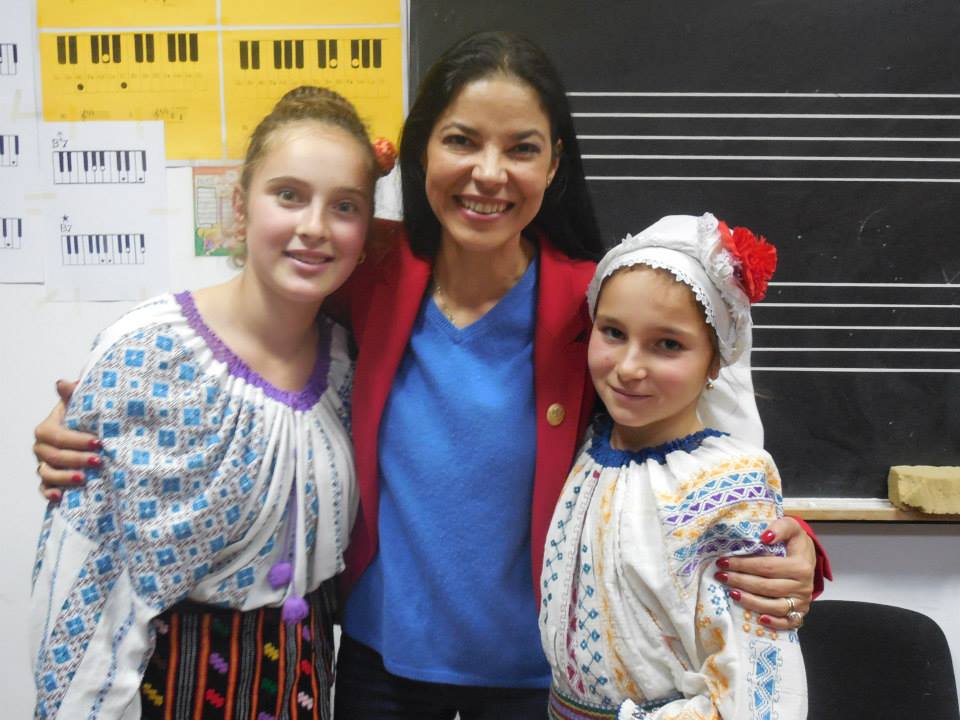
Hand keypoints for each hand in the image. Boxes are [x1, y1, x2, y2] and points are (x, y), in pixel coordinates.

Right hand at [32, 379, 99, 499]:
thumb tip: (63, 383)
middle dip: (76, 459)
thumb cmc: (85, 420)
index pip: (57, 436)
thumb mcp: (81, 406)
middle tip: (98, 461)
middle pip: (53, 456)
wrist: (90, 435)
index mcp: (47, 429)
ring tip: (84, 479)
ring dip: (65, 477)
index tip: (98, 443)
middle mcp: (42, 447)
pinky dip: (50, 493)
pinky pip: (43, 489)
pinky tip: (60, 497)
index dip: (76, 440)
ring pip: (48, 473)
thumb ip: (74, 394)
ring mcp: (44, 464)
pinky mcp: (48, 480)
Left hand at [714, 517, 814, 630]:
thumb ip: (780, 527)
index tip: (723, 562)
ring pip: (775, 606)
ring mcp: (802, 601)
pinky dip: (774, 623)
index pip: (767, 567)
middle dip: (741, 581)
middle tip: (721, 576)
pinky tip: (759, 619)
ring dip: (751, 601)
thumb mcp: (791, 527)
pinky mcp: (801, 612)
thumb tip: (765, 537)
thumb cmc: (794, 543)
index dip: (744, 565)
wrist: (808, 558)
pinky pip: (788, 623)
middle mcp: (803, 586)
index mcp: (800, 565)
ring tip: (732, 593)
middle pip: (767, 587)